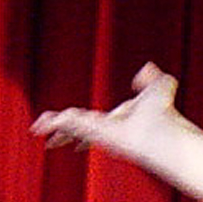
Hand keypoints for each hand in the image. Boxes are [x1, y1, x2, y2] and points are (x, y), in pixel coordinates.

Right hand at [31, 63, 184, 161]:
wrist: (162, 127)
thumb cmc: (165, 114)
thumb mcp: (159, 87)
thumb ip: (151, 78)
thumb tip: (146, 68)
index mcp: (119, 121)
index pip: (95, 122)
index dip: (83, 124)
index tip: (72, 124)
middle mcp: (108, 129)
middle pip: (79, 129)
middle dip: (62, 131)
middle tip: (46, 134)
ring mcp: (100, 132)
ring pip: (70, 127)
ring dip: (54, 126)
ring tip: (37, 128)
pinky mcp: (94, 131)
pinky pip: (68, 124)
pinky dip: (54, 122)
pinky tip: (40, 124)